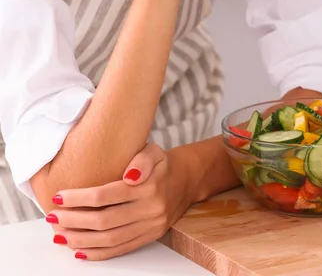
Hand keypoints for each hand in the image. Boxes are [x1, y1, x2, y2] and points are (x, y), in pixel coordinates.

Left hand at [46, 143, 194, 260]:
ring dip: (80, 239)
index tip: (59, 196)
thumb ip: (142, 159)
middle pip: (104, 221)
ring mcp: (150, 226)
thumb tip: (129, 175)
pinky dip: (97, 253)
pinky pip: (120, 249)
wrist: (185, 180)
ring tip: (60, 234)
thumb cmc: (161, 165)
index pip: (106, 196)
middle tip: (53, 217)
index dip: (79, 198)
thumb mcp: (154, 151)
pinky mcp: (150, 237)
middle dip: (73, 221)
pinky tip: (79, 249)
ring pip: (109, 239)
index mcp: (149, 186)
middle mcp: (150, 209)